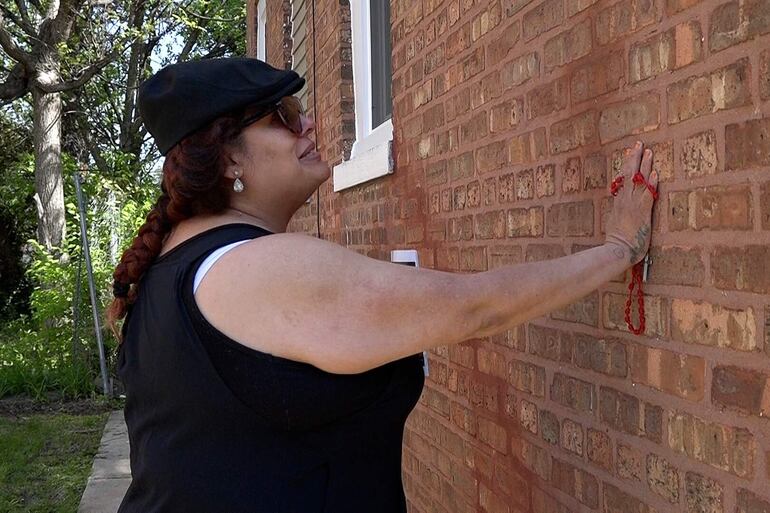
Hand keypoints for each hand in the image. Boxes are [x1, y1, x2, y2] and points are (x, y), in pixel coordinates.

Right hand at [604, 141, 658, 265]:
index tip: (629, 153)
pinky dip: (651, 183)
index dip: (627, 165)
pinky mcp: (642, 212)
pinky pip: (647, 194)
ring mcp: (633, 205)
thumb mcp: (615, 224)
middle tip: (638, 144)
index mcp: (619, 203)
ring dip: (644, 165)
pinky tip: (655, 173)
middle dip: (634, 158)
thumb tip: (620, 211)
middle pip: (629, 175)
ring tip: (648, 151)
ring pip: (638, 181)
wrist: (617, 251)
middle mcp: (625, 200)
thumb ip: (619, 214)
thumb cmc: (617, 243)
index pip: (623, 179)